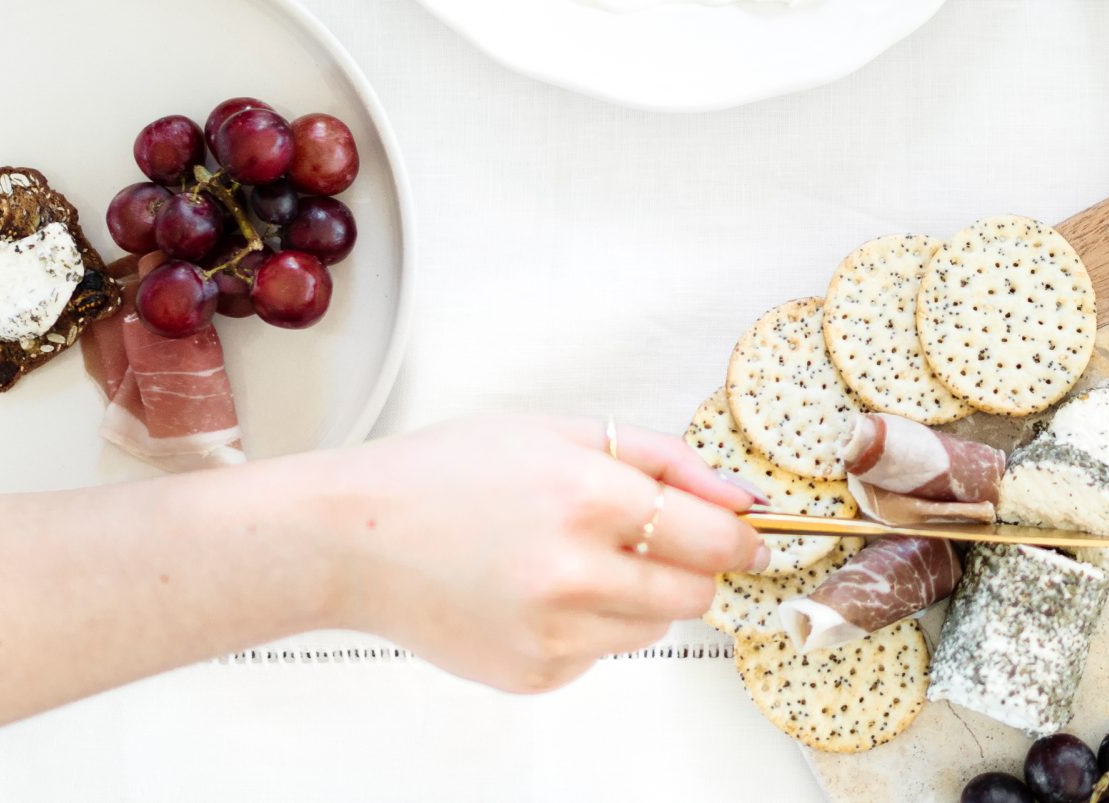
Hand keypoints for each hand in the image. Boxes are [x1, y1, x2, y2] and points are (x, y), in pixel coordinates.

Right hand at [299, 416, 769, 692]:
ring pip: (654, 627)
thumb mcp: (560, 433)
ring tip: (579, 557)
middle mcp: (572, 574)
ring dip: (643, 594)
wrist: (354, 539)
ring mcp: (550, 634)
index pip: (712, 539)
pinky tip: (539, 590)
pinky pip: (602, 653)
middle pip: (695, 593)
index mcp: (585, 497)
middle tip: (662, 541)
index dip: (745, 541)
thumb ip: (664, 461)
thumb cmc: (451, 473)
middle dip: (697, 568)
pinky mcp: (532, 675)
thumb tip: (742, 499)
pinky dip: (592, 624)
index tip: (754, 539)